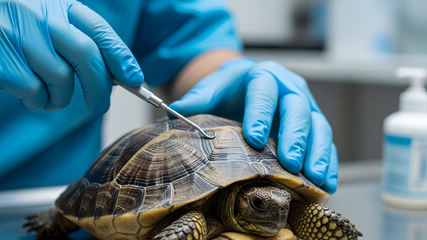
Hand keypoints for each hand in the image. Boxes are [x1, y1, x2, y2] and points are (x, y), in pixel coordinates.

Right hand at [0, 0, 142, 113]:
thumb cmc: (22, 52)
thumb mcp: (54, 41)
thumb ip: (84, 51)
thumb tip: (125, 76)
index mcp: (57, 5)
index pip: (98, 29)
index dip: (120, 55)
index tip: (135, 80)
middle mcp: (36, 11)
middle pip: (86, 54)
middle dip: (99, 87)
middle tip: (101, 107)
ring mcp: (14, 30)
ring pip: (61, 77)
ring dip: (60, 98)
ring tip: (48, 96)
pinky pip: (35, 91)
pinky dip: (37, 102)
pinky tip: (26, 95)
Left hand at [169, 58, 337, 192]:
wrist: (248, 86)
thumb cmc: (232, 89)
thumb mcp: (215, 86)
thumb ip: (200, 96)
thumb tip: (177, 109)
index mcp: (264, 76)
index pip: (264, 91)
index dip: (259, 113)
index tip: (252, 138)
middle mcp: (290, 89)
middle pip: (298, 109)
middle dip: (295, 137)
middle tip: (290, 162)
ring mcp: (307, 108)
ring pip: (319, 127)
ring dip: (318, 154)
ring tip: (314, 178)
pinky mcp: (316, 126)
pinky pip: (326, 144)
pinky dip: (328, 163)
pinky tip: (326, 183)